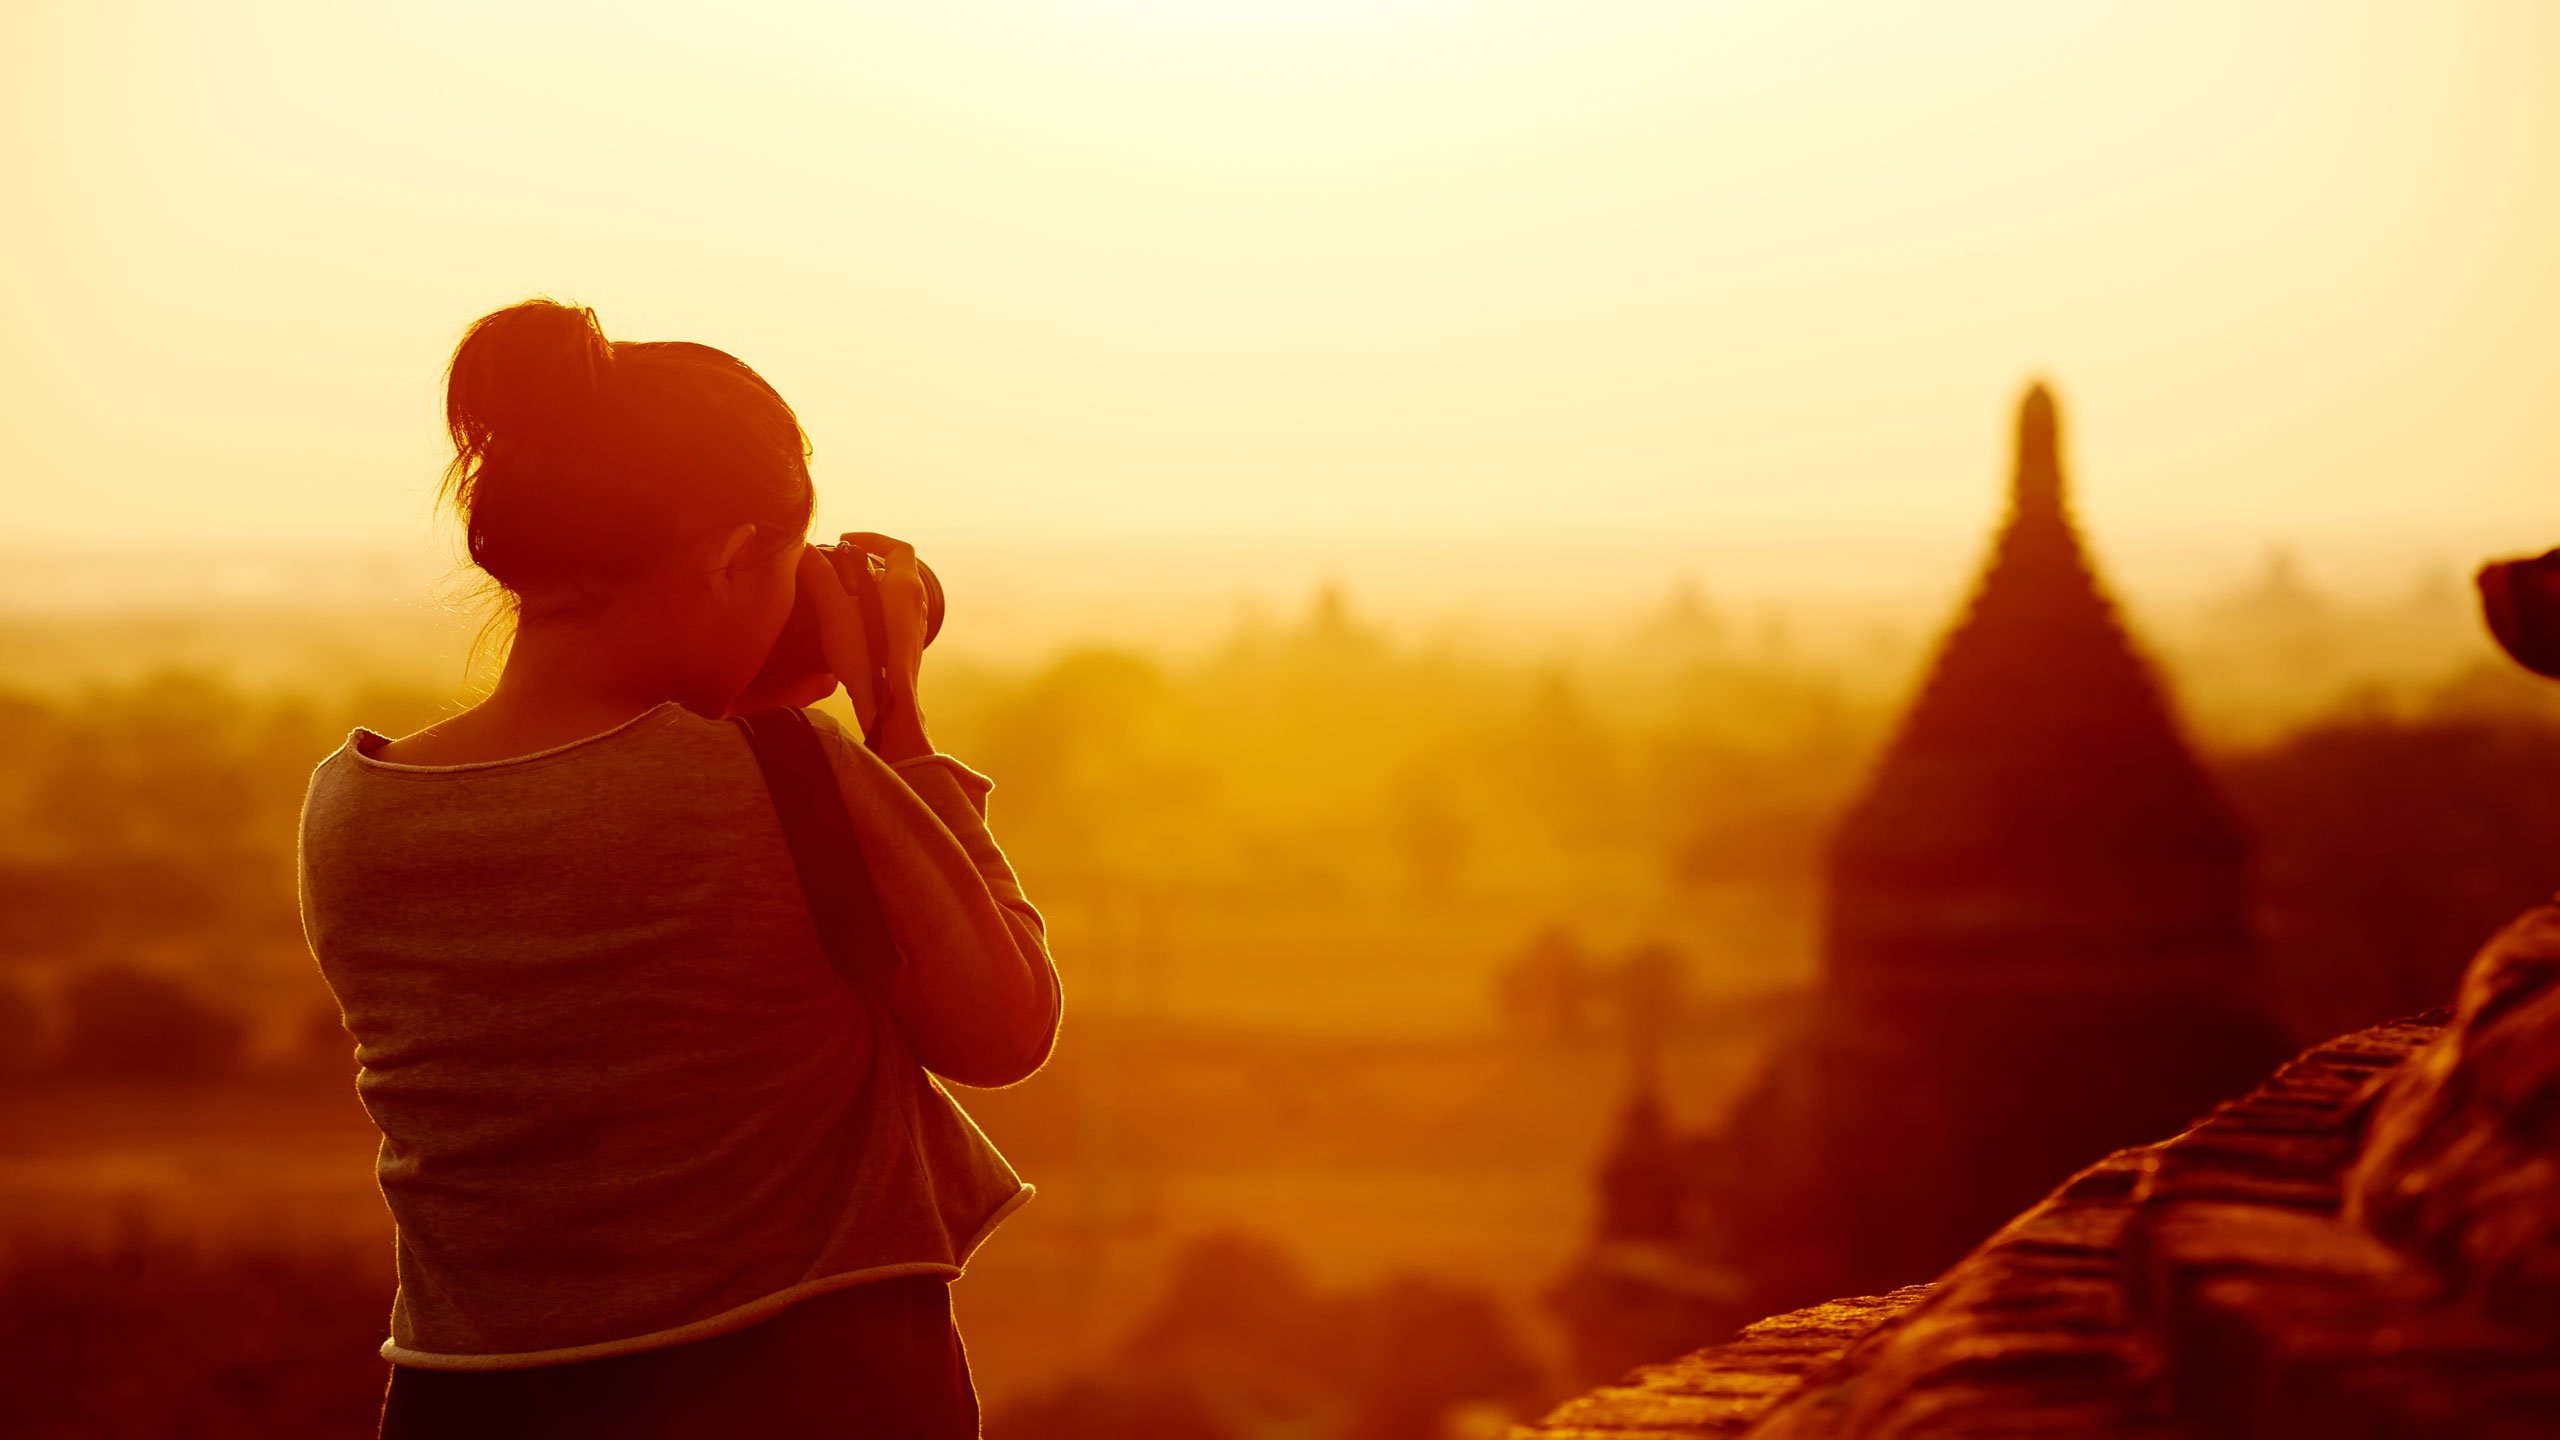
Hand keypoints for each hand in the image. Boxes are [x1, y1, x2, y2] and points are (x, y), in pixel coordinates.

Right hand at [803, 535, 931, 754]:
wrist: (886, 707)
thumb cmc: (867, 657)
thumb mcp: (836, 611)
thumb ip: (822, 577)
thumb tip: (806, 551)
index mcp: (906, 588)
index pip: (898, 548)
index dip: (872, 538)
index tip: (845, 542)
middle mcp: (916, 604)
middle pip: (891, 570)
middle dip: (860, 566)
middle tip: (833, 570)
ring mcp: (912, 626)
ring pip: (887, 595)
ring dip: (861, 589)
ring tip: (832, 596)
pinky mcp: (904, 645)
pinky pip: (886, 615)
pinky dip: (865, 609)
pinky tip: (842, 623)